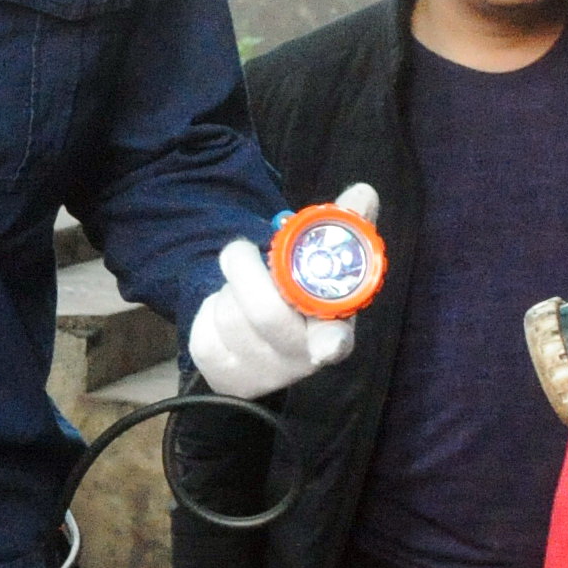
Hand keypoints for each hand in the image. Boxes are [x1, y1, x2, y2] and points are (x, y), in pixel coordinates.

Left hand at [188, 181, 376, 399]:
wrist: (256, 335)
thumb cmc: (298, 292)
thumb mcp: (321, 260)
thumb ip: (344, 226)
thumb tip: (363, 192)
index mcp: (334, 334)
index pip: (335, 341)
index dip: (330, 341)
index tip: (325, 346)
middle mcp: (300, 361)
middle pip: (266, 313)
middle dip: (245, 269)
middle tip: (240, 249)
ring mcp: (261, 374)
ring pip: (230, 315)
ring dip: (229, 287)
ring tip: (242, 289)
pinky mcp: (222, 375)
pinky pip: (204, 329)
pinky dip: (209, 307)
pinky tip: (226, 312)